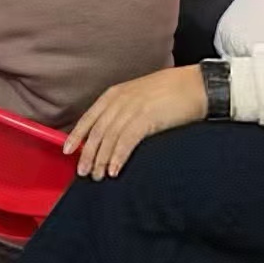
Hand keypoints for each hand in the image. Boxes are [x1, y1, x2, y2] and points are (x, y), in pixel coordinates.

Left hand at [64, 66, 208, 179]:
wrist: (195, 86)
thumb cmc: (170, 93)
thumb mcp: (139, 96)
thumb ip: (123, 110)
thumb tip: (111, 133)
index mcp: (115, 93)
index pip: (90, 117)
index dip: (77, 135)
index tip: (67, 151)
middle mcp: (119, 99)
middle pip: (97, 131)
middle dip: (88, 153)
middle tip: (83, 172)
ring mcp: (132, 108)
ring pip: (109, 138)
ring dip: (101, 159)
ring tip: (98, 176)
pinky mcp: (146, 118)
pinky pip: (126, 141)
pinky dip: (117, 157)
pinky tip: (114, 170)